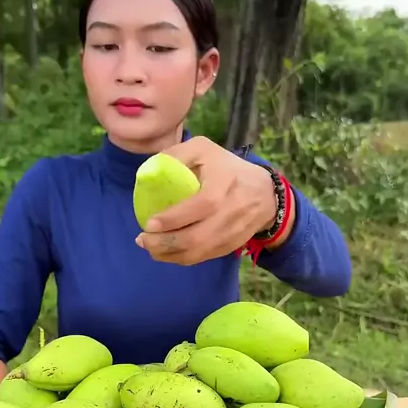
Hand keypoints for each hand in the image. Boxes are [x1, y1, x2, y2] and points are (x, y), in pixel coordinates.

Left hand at [135, 136, 289, 265]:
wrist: (265, 194)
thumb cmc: (227, 168)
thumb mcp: (204, 149)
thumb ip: (176, 155)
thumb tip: (148, 171)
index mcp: (225, 183)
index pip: (201, 206)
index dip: (173, 219)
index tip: (149, 223)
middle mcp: (232, 211)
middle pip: (197, 238)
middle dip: (164, 243)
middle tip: (142, 239)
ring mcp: (233, 233)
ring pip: (198, 253)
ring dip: (169, 255)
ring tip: (149, 247)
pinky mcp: (230, 246)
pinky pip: (203, 258)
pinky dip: (181, 258)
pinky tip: (165, 252)